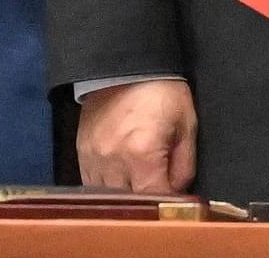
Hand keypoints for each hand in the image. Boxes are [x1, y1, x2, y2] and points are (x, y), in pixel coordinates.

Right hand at [75, 78, 197, 194]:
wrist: (128, 65)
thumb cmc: (162, 92)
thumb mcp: (186, 125)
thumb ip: (184, 164)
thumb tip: (178, 191)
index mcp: (142, 154)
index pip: (153, 197)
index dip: (166, 201)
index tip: (174, 198)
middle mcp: (113, 160)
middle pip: (129, 200)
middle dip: (146, 198)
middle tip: (158, 188)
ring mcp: (93, 157)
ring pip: (107, 195)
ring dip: (124, 194)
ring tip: (138, 182)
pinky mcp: (82, 152)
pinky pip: (90, 182)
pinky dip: (106, 185)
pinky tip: (119, 177)